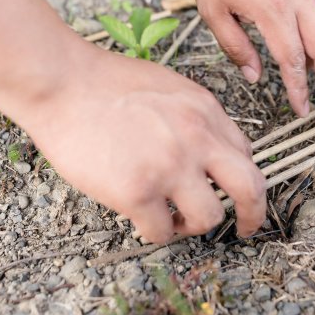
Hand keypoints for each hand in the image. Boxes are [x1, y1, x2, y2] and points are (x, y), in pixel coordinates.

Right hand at [26, 48, 265, 242]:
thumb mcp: (166, 87)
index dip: (241, 179)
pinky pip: (163, 232)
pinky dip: (156, 233)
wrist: (61, 82)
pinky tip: (142, 221)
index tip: (234, 193)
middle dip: (253, 215)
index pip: (244, 154)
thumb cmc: (100, 83)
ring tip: (174, 221)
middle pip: (250, 188)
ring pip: (209, 218)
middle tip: (244, 229)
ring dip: (193, 226)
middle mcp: (197, 139)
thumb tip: (202, 151)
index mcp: (205, 111)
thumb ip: (191, 117)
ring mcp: (169, 167)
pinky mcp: (138, 192)